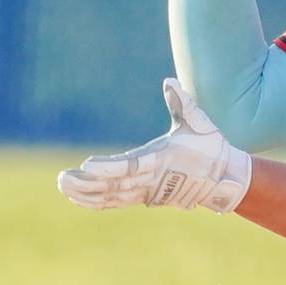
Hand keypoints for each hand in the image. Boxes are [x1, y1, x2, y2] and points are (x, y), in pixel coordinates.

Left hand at [57, 80, 251, 212]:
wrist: (224, 176)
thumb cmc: (210, 146)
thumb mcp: (198, 123)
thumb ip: (182, 103)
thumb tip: (170, 82)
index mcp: (160, 161)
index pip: (129, 166)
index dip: (108, 167)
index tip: (87, 166)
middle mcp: (151, 180)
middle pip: (113, 185)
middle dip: (86, 184)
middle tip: (62, 179)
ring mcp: (147, 192)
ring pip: (111, 197)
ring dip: (86, 194)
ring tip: (63, 186)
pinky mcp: (144, 197)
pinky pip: (116, 202)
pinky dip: (96, 202)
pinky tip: (77, 198)